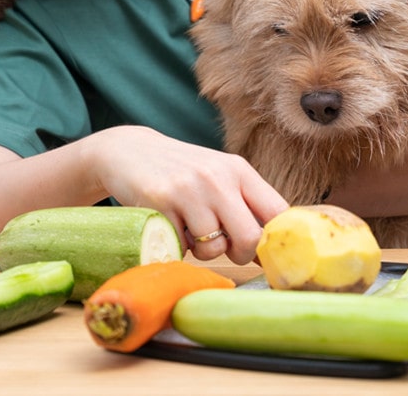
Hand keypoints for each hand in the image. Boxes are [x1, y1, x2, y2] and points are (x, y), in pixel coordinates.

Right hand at [88, 126, 287, 263]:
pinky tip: (171, 224)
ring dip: (203, 251)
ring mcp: (189, 190)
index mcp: (239, 170)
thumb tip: (272, 251)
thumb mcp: (220, 176)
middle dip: (241, 254)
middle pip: (250, 238)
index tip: (266, 250)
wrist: (130, 152)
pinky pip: (182, 247)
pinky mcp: (160, 204)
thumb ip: (247, 205)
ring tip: (191, 231)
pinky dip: (179, 245)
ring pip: (213, 248)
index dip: (276, 239)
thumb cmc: (184, 173)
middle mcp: (218, 178)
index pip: (277, 211)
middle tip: (227, 248)